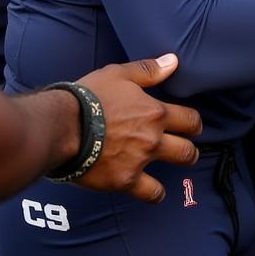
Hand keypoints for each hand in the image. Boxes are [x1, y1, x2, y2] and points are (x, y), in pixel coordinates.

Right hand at [75, 54, 202, 202]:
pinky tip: (155, 192)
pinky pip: (150, 193)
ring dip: (180, 166)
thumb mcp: (118, 75)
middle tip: (187, 150)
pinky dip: (155, 194)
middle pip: (188, 148)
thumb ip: (148, 70)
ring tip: (178, 167)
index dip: (194, 124)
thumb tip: (173, 61)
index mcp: (155, 112)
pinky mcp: (125, 180)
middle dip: (191, 149)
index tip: (192, 126)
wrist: (61, 127)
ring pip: (176, 167)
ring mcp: (141, 160)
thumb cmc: (88, 97)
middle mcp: (153, 138)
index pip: (190, 119)